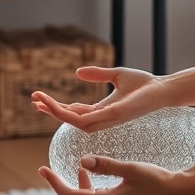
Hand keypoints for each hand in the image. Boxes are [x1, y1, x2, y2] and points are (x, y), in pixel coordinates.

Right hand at [32, 66, 166, 132]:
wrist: (160, 89)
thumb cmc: (143, 84)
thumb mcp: (115, 75)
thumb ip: (97, 74)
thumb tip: (78, 72)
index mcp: (101, 110)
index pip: (74, 112)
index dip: (57, 107)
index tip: (40, 98)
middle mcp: (101, 118)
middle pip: (69, 119)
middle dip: (51, 111)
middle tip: (34, 100)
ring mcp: (105, 119)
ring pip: (73, 122)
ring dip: (55, 112)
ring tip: (40, 101)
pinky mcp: (111, 117)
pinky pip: (85, 120)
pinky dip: (69, 115)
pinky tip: (57, 106)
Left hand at [39, 155, 188, 194]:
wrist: (179, 193)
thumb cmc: (157, 181)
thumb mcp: (130, 169)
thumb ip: (106, 165)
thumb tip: (81, 161)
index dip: (54, 183)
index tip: (42, 168)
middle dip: (62, 185)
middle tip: (48, 170)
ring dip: (78, 185)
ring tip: (78, 169)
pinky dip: (90, 186)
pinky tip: (92, 173)